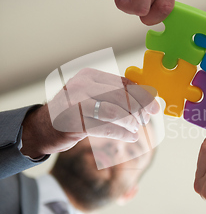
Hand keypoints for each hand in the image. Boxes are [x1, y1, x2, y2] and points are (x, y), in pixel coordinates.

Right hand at [21, 68, 158, 157]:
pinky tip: (131, 137)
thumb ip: (114, 95)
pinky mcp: (74, 124)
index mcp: (89, 76)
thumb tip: (148, 100)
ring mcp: (76, 104)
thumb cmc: (74, 111)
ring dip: (131, 123)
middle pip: (120, 97)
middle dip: (139, 109)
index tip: (154, 104)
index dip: (141, 94)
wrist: (43, 128)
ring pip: (114, 113)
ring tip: (136, 128)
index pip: (122, 82)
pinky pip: (105, 129)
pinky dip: (122, 134)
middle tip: (146, 119)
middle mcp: (81, 86)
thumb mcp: (91, 96)